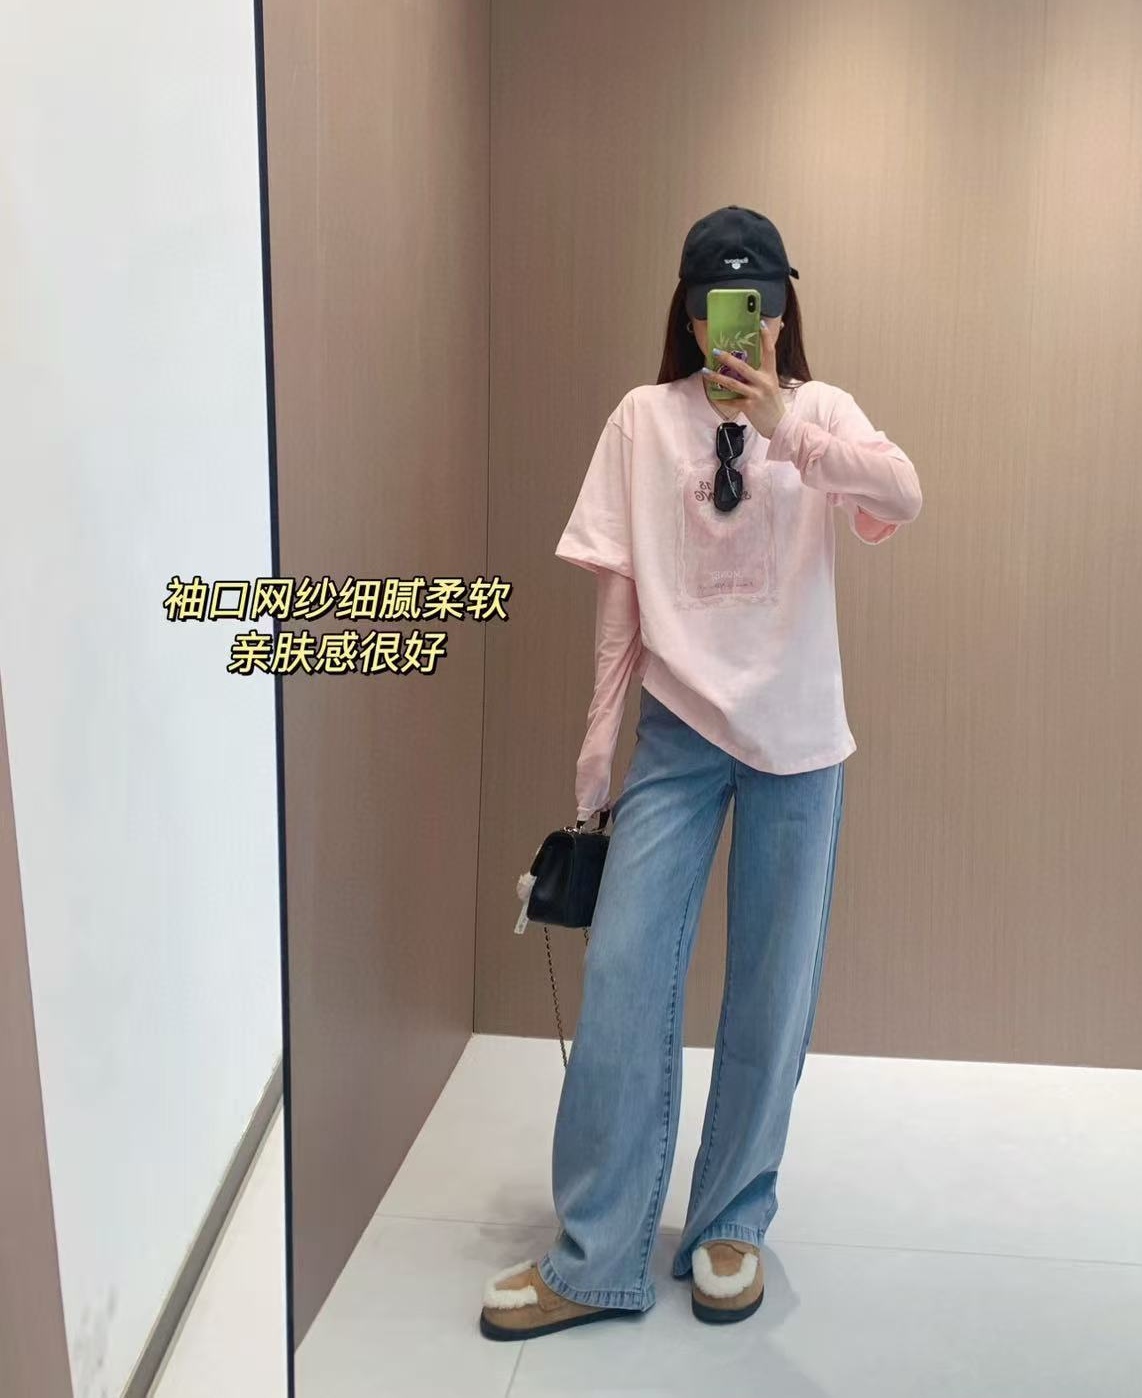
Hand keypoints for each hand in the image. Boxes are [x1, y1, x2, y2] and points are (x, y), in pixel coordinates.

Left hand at [702, 319, 788, 438]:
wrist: (780, 426)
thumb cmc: (773, 405)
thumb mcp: (771, 386)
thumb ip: (761, 375)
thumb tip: (746, 366)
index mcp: (771, 374)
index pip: (770, 351)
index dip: (766, 337)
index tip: (759, 323)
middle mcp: (764, 382)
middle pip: (743, 367)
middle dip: (727, 358)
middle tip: (715, 351)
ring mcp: (756, 395)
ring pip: (732, 383)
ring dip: (716, 377)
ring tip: (705, 371)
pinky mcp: (749, 407)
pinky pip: (731, 401)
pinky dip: (721, 399)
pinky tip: (713, 395)